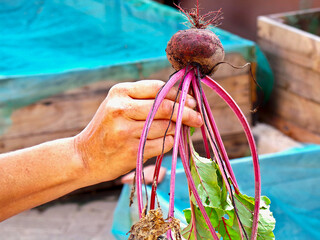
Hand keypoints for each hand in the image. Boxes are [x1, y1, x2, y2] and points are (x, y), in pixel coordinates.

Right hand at [74, 80, 201, 184]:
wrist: (84, 157)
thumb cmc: (107, 129)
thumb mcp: (118, 106)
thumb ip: (145, 100)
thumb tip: (183, 100)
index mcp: (119, 92)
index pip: (158, 88)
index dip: (179, 94)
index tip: (191, 101)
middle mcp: (121, 108)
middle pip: (166, 106)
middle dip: (188, 112)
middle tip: (198, 117)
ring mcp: (126, 130)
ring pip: (167, 126)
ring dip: (179, 129)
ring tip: (181, 130)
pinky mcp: (132, 150)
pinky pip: (163, 143)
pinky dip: (170, 142)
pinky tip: (168, 141)